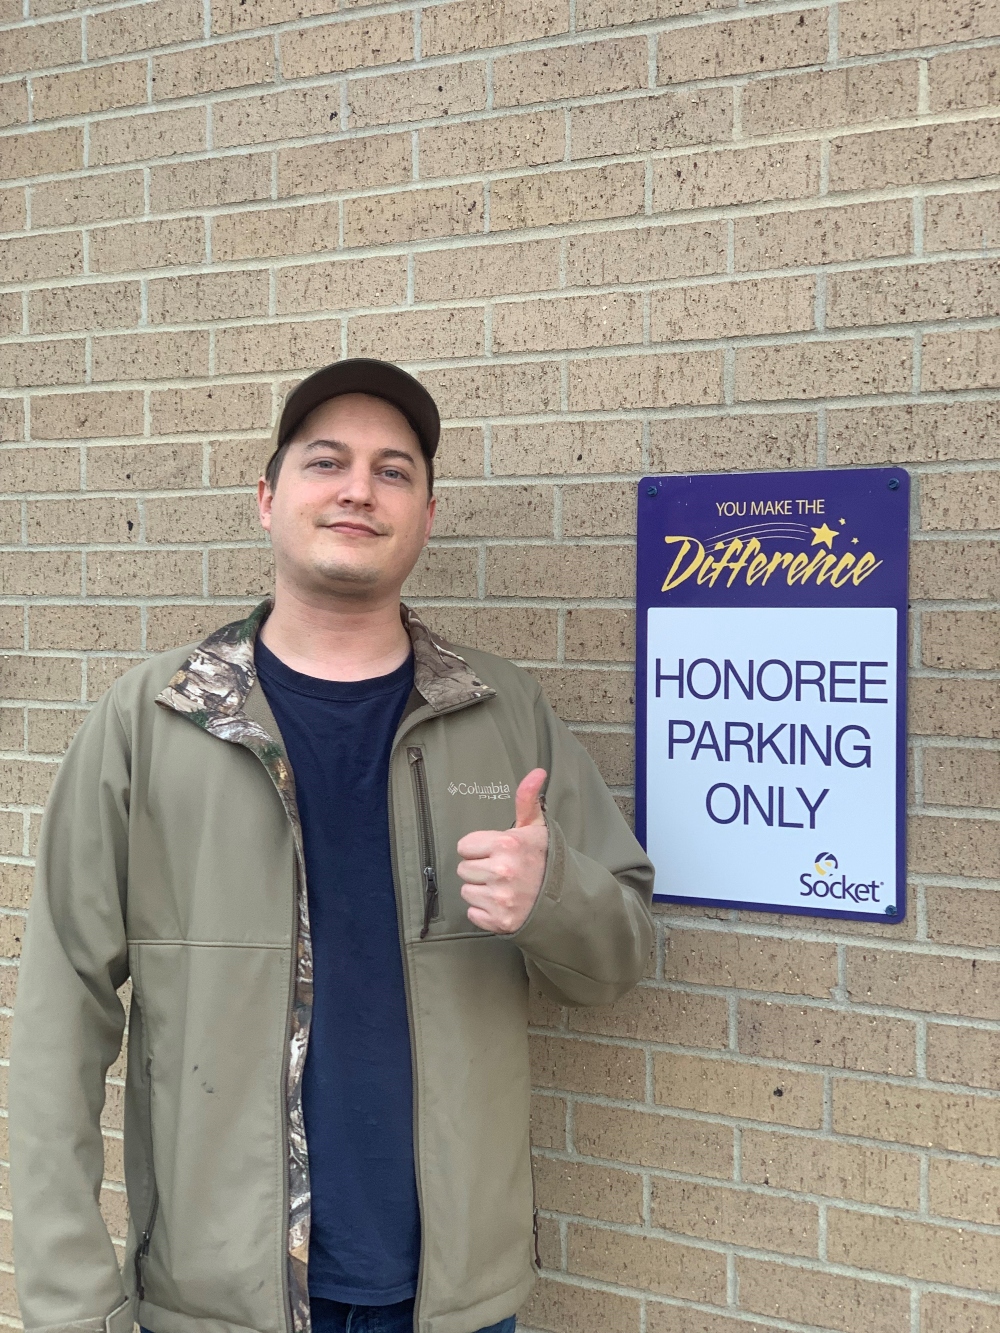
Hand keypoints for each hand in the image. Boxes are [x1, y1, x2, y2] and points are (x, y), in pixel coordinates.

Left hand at [457, 769, 548, 933]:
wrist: (566, 899)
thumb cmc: (546, 861)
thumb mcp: (535, 828)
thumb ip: (527, 799)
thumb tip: (537, 771)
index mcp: (507, 844)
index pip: (465, 846)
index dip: (480, 848)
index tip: (497, 852)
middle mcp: (502, 871)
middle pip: (464, 869)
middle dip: (480, 869)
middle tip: (503, 871)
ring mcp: (501, 899)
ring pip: (467, 892)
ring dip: (482, 891)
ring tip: (504, 888)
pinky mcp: (500, 921)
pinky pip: (473, 914)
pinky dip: (486, 912)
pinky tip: (504, 905)